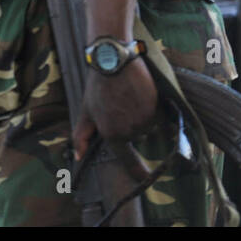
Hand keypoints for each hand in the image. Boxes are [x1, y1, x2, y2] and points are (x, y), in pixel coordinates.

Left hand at [72, 56, 159, 179]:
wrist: (113, 61)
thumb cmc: (97, 87)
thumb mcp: (86, 111)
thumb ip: (81, 136)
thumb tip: (78, 157)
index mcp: (113, 135)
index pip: (128, 160)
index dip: (138, 171)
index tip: (145, 179)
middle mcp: (131, 132)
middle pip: (138, 136)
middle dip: (131, 123)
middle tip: (119, 103)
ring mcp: (145, 121)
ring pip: (149, 125)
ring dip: (142, 114)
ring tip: (127, 96)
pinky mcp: (158, 108)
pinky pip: (162, 117)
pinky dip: (156, 109)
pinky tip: (142, 95)